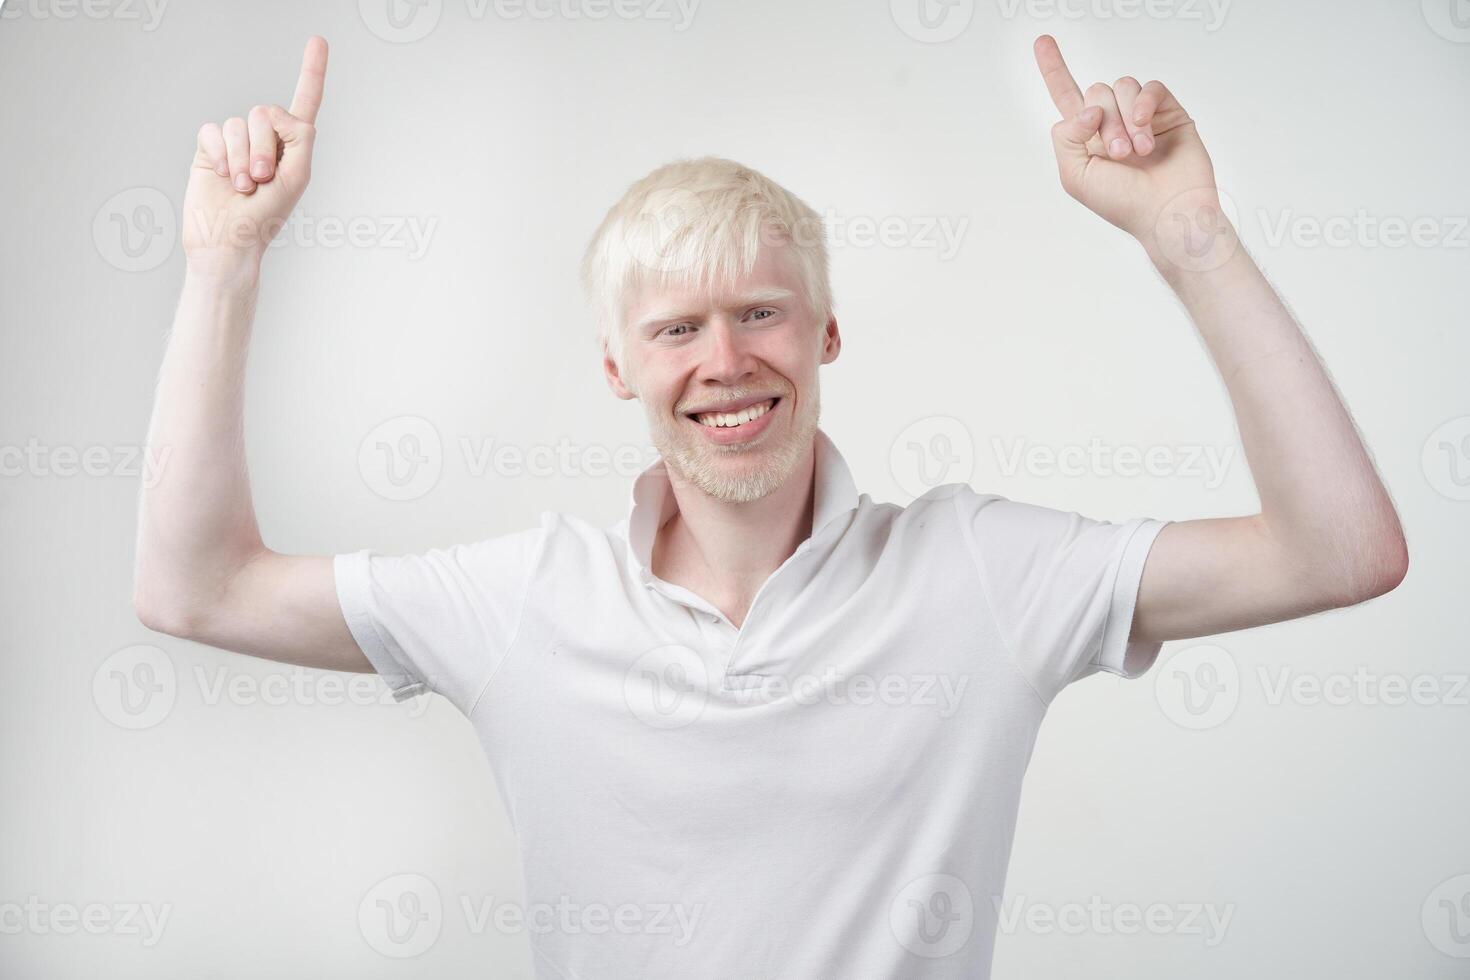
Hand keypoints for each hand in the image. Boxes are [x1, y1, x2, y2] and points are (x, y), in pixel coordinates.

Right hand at [181, 36, 327, 271]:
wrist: (228, 241)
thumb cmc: (266, 217)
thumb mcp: (297, 177)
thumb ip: (300, 138)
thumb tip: (274, 112)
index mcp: (294, 145)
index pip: (305, 101)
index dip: (311, 70)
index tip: (318, 39)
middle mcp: (265, 138)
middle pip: (265, 113)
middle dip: (264, 148)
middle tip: (262, 180)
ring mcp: (236, 142)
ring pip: (238, 124)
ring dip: (241, 159)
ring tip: (243, 187)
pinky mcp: (208, 148)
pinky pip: (212, 131)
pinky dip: (218, 155)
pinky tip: (220, 177)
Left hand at [1033, 35, 1226, 262]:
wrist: (1166, 213)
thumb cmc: (1123, 204)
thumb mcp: (1074, 175)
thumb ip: (1065, 137)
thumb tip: (1087, 109)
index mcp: (1086, 138)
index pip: (1066, 96)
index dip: (1054, 69)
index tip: (1042, 41)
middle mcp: (1112, 123)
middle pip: (1095, 91)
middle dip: (1103, 121)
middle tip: (1118, 154)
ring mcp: (1141, 116)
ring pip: (1122, 86)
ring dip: (1125, 119)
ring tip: (1137, 151)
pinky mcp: (1169, 112)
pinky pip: (1151, 87)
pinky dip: (1144, 104)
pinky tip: (1145, 127)